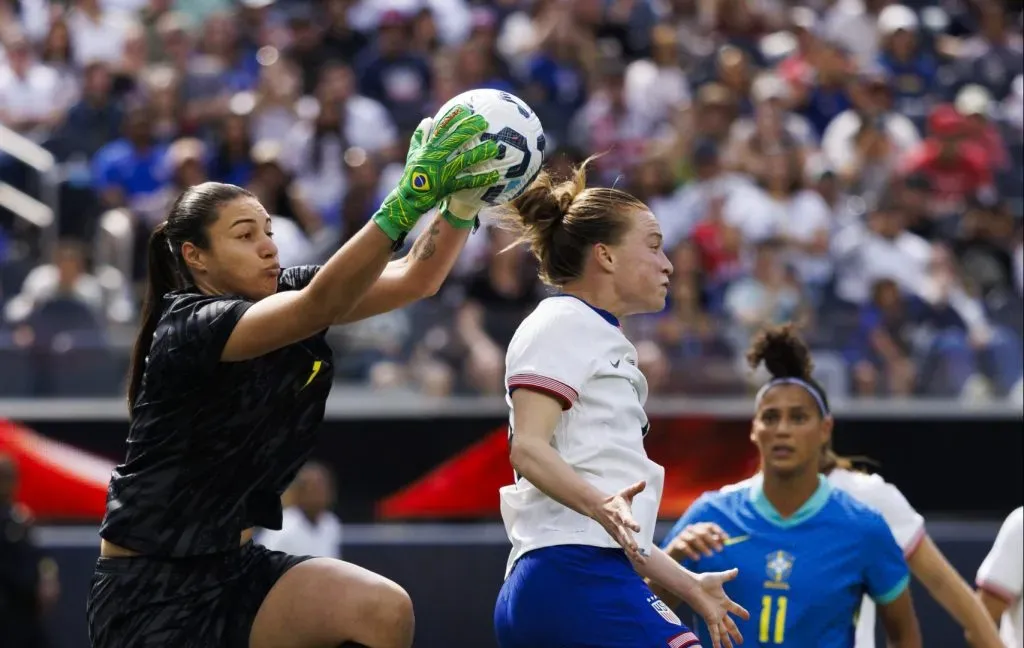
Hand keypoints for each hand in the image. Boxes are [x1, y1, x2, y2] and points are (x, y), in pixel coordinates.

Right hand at [372, 105, 500, 239]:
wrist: (409, 199)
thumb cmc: (412, 174)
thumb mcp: (413, 153)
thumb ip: (420, 136)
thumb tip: (428, 119)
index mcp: (429, 148)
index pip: (441, 128)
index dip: (453, 117)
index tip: (465, 108)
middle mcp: (437, 158)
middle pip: (456, 140)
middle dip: (470, 129)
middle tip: (484, 122)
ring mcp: (444, 172)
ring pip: (465, 160)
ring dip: (480, 154)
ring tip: (495, 148)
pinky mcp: (449, 186)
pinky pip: (468, 182)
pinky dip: (482, 179)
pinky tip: (496, 176)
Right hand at [589, 480, 646, 562]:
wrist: (598, 507)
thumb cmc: (615, 500)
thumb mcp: (625, 493)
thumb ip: (635, 488)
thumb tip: (644, 481)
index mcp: (621, 513)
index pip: (627, 518)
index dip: (632, 523)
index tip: (638, 528)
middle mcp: (618, 524)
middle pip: (624, 535)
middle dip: (630, 542)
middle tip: (636, 549)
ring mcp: (616, 532)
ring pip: (624, 544)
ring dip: (632, 552)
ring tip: (641, 560)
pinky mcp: (616, 537)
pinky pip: (624, 547)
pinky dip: (630, 554)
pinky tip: (639, 561)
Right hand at [665, 522, 727, 561]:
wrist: (676, 552)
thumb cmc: (694, 547)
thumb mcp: (705, 543)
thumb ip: (714, 541)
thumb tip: (727, 541)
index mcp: (699, 527)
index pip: (710, 525)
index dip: (719, 531)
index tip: (726, 540)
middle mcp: (691, 529)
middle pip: (702, 532)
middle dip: (712, 541)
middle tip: (720, 550)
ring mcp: (683, 535)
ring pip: (693, 538)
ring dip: (703, 547)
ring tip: (710, 555)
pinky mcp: (676, 543)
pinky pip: (684, 546)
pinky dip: (691, 552)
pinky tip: (697, 558)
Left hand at [693, 569, 748, 647]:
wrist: (692, 585)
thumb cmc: (703, 581)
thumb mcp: (719, 578)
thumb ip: (728, 575)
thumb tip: (737, 570)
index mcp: (724, 601)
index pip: (736, 609)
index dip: (741, 612)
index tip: (747, 616)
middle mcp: (720, 611)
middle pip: (731, 626)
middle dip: (736, 634)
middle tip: (741, 642)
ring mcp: (715, 616)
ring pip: (723, 632)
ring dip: (727, 642)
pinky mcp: (709, 619)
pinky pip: (714, 633)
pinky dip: (716, 641)